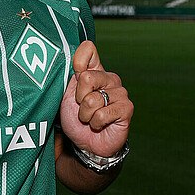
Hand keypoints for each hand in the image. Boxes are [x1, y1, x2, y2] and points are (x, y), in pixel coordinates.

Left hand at [59, 41, 132, 157]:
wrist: (88, 145)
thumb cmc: (76, 119)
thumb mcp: (67, 95)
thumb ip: (71, 76)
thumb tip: (78, 55)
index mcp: (95, 71)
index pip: (88, 49)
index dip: (77, 63)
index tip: (75, 78)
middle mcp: (110, 78)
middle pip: (87, 77)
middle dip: (78, 99)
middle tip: (83, 108)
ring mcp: (120, 92)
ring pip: (92, 100)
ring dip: (86, 114)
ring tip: (91, 118)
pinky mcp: (127, 108)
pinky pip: (102, 114)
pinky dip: (95, 123)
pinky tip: (100, 125)